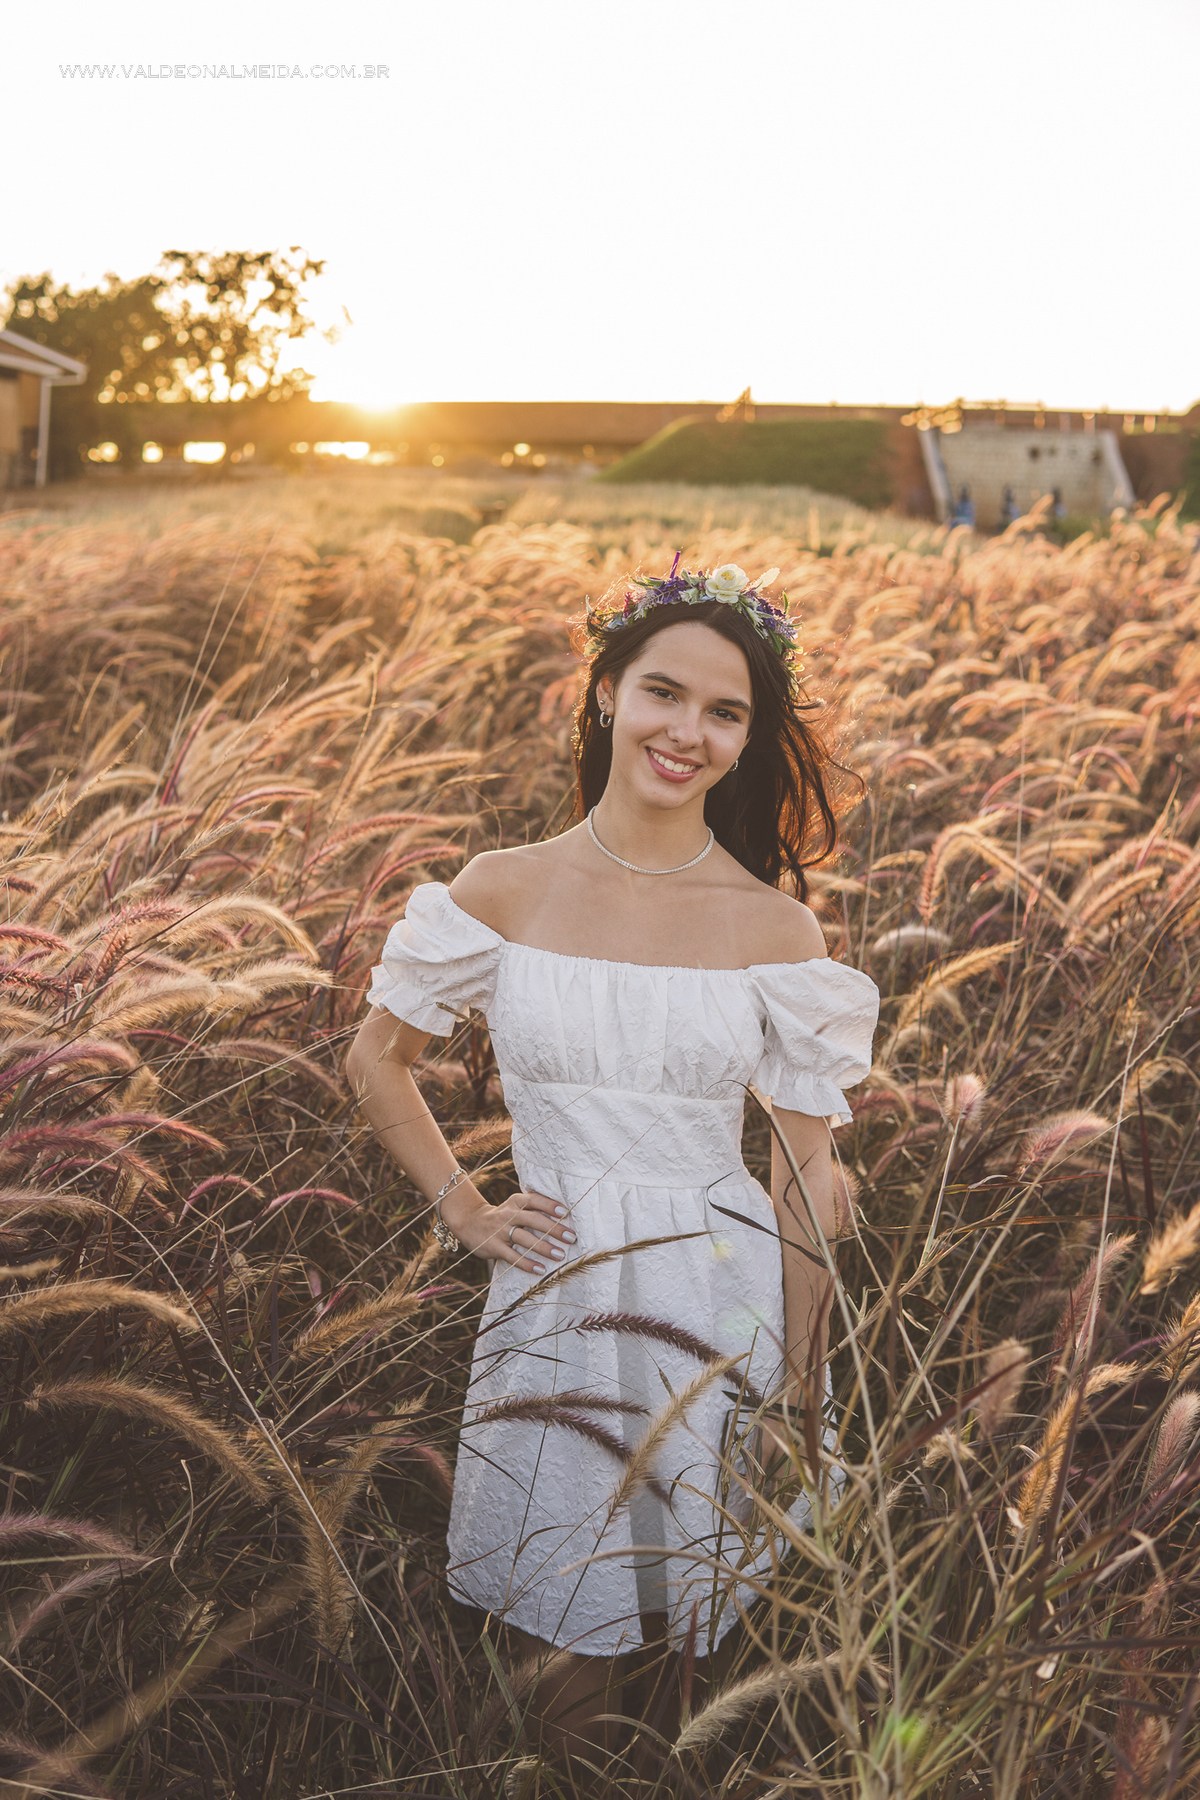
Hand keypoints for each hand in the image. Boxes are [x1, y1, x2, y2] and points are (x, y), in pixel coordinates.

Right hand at [442, 1183, 576, 1274]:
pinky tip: (540, 1269)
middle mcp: (508, 1214)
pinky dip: (527, 1263)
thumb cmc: (504, 1216)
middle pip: (533, 1220)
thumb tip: (565, 1219)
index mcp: (516, 1201)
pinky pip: (512, 1256)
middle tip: (571, 1237)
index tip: (566, 1213)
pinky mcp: (494, 1247)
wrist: (471, 1222)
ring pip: (524, 1238)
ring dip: (543, 1247)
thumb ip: (534, 1209)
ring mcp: (500, 1231)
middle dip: (554, 1229)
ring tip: (560, 1255)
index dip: (550, 1205)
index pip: (535, 1200)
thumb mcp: (515, 1206)